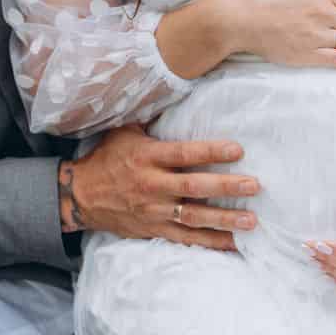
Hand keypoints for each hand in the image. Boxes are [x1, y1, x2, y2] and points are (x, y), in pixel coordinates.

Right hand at [59, 124, 258, 251]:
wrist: (82, 195)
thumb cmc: (108, 157)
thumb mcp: (124, 131)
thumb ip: (150, 118)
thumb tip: (172, 90)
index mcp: (147, 157)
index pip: (183, 154)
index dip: (210, 151)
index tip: (237, 149)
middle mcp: (152, 185)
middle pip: (194, 187)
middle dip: (225, 187)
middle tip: (254, 185)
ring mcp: (154, 211)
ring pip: (194, 217)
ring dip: (224, 220)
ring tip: (251, 221)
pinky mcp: (155, 229)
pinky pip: (186, 238)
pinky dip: (210, 243)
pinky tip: (233, 244)